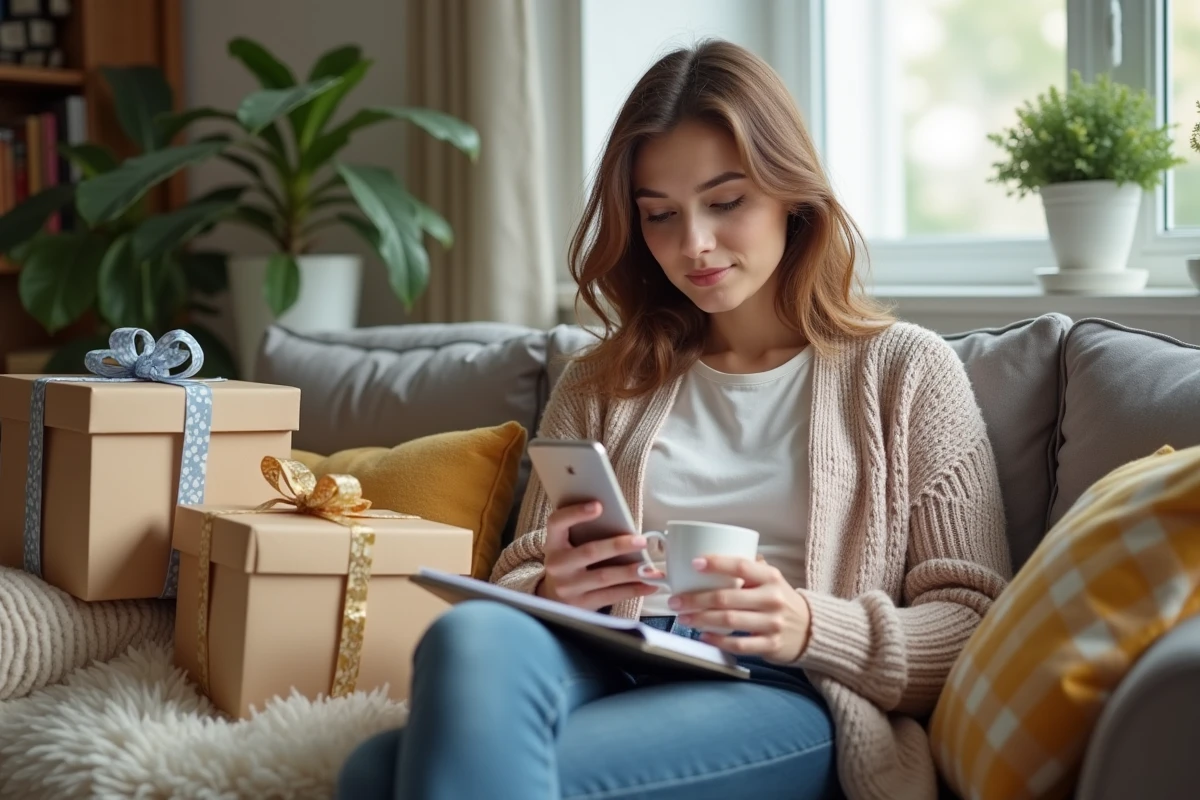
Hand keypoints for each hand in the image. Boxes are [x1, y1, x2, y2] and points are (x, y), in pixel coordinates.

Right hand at [536, 501, 661, 610]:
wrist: (554, 599)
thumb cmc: (570, 564)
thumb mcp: (568, 547)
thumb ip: (585, 534)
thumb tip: (622, 524)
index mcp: (553, 544)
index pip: (557, 523)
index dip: (576, 513)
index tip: (599, 506)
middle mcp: (558, 565)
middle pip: (590, 552)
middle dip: (618, 545)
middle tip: (641, 541)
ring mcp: (568, 587)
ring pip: (604, 577)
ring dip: (631, 571)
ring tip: (651, 568)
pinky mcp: (581, 605)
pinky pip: (611, 596)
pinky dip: (633, 590)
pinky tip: (649, 585)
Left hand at [669, 555, 810, 663]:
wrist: (809, 629)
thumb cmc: (778, 599)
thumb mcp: (769, 579)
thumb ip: (747, 568)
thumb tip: (709, 552)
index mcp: (770, 577)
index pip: (741, 566)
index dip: (717, 563)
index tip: (694, 563)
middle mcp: (772, 599)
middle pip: (727, 598)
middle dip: (696, 599)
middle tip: (675, 600)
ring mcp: (772, 623)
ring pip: (729, 622)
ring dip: (701, 619)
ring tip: (683, 617)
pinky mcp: (770, 645)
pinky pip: (738, 645)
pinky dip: (718, 642)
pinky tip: (703, 637)